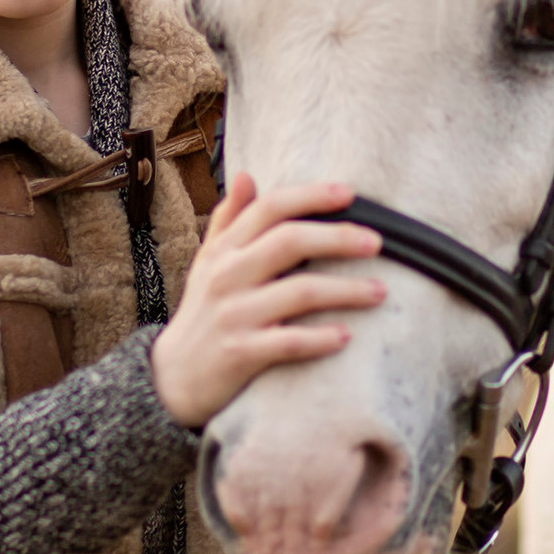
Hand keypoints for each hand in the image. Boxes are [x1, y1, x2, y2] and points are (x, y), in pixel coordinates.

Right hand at [149, 175, 383, 428]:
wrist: (173, 378)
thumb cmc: (203, 313)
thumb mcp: (208, 263)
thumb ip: (228, 220)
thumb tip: (246, 176)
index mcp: (224, 249)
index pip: (270, 208)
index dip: (311, 196)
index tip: (350, 194)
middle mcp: (227, 276)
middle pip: (289, 241)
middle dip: (338, 238)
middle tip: (377, 242)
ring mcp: (233, 315)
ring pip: (299, 292)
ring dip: (346, 290)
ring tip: (380, 291)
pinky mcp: (240, 353)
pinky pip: (288, 341)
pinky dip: (320, 338)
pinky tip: (346, 335)